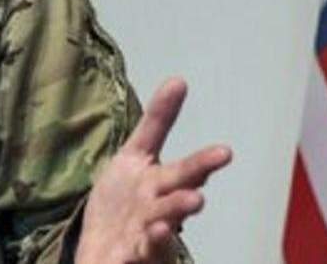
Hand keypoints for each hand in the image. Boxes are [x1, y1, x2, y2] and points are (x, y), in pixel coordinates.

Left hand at [75, 79, 231, 263]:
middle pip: (181, 188)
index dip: (202, 160)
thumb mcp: (134, 156)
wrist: (102, 248)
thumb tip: (179, 80)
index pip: (183, 166)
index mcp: (160, 180)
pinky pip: (145, 249)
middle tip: (222, 160)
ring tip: (196, 199)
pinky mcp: (135, 252)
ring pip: (167, 218)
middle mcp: (161, 205)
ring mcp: (149, 230)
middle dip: (200, 174)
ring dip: (179, 208)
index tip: (224, 152)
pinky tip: (157, 232)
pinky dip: (153, 242)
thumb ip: (157, 122)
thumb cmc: (123, 202)